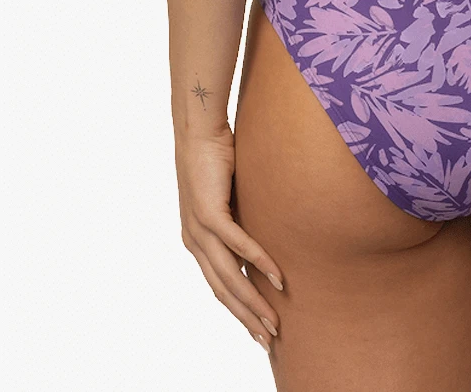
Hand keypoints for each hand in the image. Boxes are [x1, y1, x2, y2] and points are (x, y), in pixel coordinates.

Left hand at [177, 126, 284, 351]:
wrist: (198, 130)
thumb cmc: (216, 159)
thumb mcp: (229, 199)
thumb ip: (240, 222)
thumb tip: (262, 238)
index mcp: (196, 242)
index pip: (219, 286)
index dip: (239, 310)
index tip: (258, 330)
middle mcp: (194, 241)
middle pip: (223, 290)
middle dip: (247, 318)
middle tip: (270, 339)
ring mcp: (200, 229)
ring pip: (229, 276)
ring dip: (254, 300)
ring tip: (275, 318)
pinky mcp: (210, 212)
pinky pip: (238, 244)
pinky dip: (258, 261)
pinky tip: (276, 275)